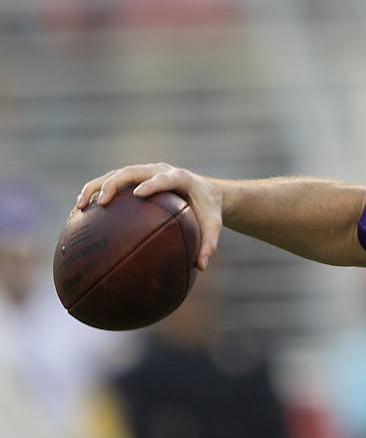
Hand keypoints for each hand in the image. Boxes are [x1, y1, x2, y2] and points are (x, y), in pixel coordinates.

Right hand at [76, 163, 223, 269]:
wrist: (205, 191)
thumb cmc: (208, 210)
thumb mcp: (213, 226)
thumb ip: (209, 244)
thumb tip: (200, 267)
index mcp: (180, 178)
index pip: (164, 178)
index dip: (152, 184)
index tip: (138, 194)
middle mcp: (159, 170)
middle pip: (131, 172)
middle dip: (113, 184)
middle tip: (100, 202)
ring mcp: (144, 172)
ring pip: (115, 174)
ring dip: (95, 187)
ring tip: (80, 206)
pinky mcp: (134, 178)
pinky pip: (111, 182)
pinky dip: (95, 193)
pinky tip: (80, 212)